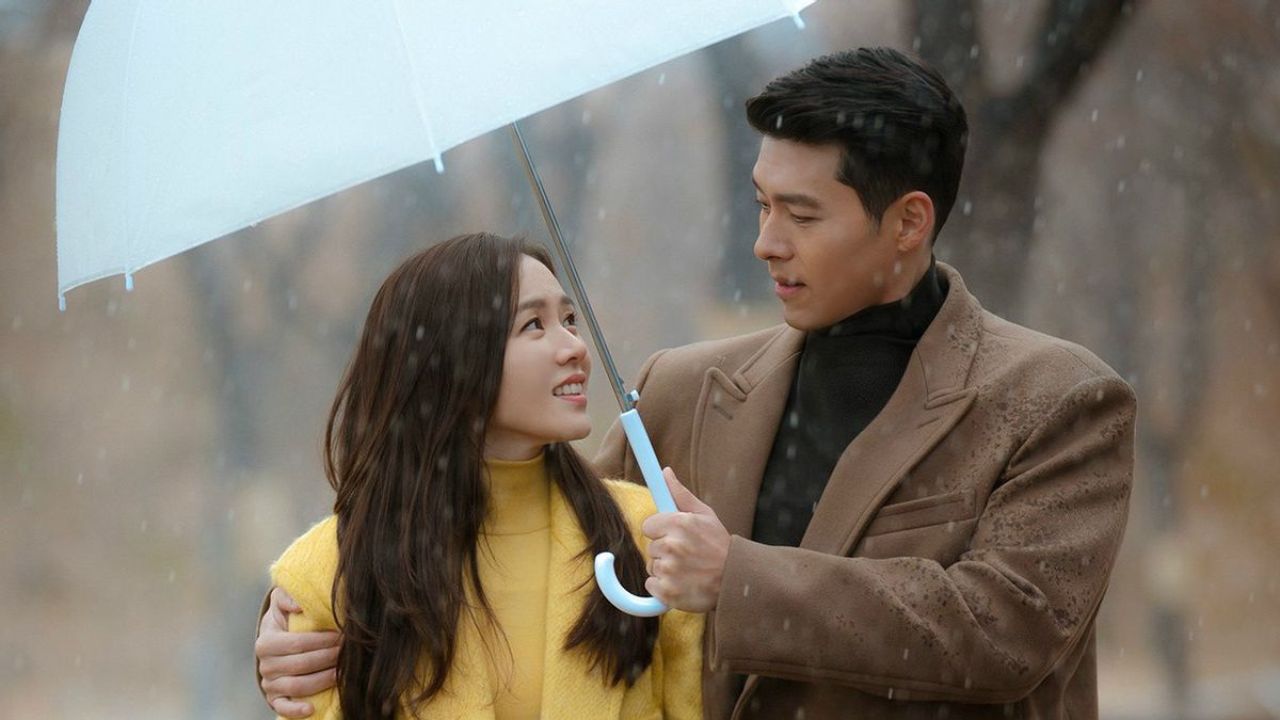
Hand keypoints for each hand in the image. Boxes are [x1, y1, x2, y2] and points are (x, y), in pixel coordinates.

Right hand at [256, 586, 339, 717]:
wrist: (275, 641)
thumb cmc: (285, 620)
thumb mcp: (281, 603)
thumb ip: (286, 597)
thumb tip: (298, 605)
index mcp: (266, 642)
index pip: (298, 643)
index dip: (323, 640)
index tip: (343, 635)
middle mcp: (265, 665)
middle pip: (301, 665)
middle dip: (329, 658)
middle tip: (348, 651)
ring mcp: (269, 684)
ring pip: (297, 686)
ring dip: (323, 679)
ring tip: (343, 671)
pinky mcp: (275, 699)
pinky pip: (282, 708)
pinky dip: (296, 711)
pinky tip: (311, 708)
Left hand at [641, 468, 730, 612]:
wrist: (736, 580)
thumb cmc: (719, 546)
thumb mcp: (705, 515)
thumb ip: (681, 494)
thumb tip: (665, 472)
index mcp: (679, 524)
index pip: (648, 526)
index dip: (661, 532)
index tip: (675, 537)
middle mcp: (672, 546)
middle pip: (651, 547)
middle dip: (664, 551)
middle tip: (687, 555)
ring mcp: (670, 570)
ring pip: (652, 567)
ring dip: (665, 570)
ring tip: (688, 570)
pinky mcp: (668, 592)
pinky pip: (651, 586)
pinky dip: (663, 587)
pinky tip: (683, 584)